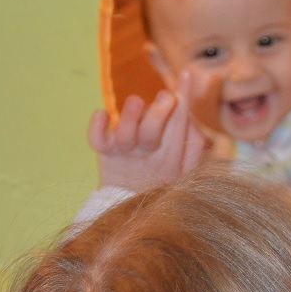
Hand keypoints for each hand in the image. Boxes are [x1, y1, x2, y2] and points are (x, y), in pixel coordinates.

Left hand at [87, 70, 205, 192]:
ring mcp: (126, 156)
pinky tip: (102, 114)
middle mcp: (149, 157)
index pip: (180, 126)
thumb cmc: (161, 182)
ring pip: (125, 134)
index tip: (186, 76)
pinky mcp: (106, 156)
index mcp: (172, 160)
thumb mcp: (185, 169)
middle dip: (159, 112)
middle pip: (152, 133)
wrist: (133, 215)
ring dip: (130, 115)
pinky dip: (97, 125)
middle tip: (165, 97)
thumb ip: (193, 145)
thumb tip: (190, 114)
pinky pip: (97, 140)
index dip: (184, 99)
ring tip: (136, 103)